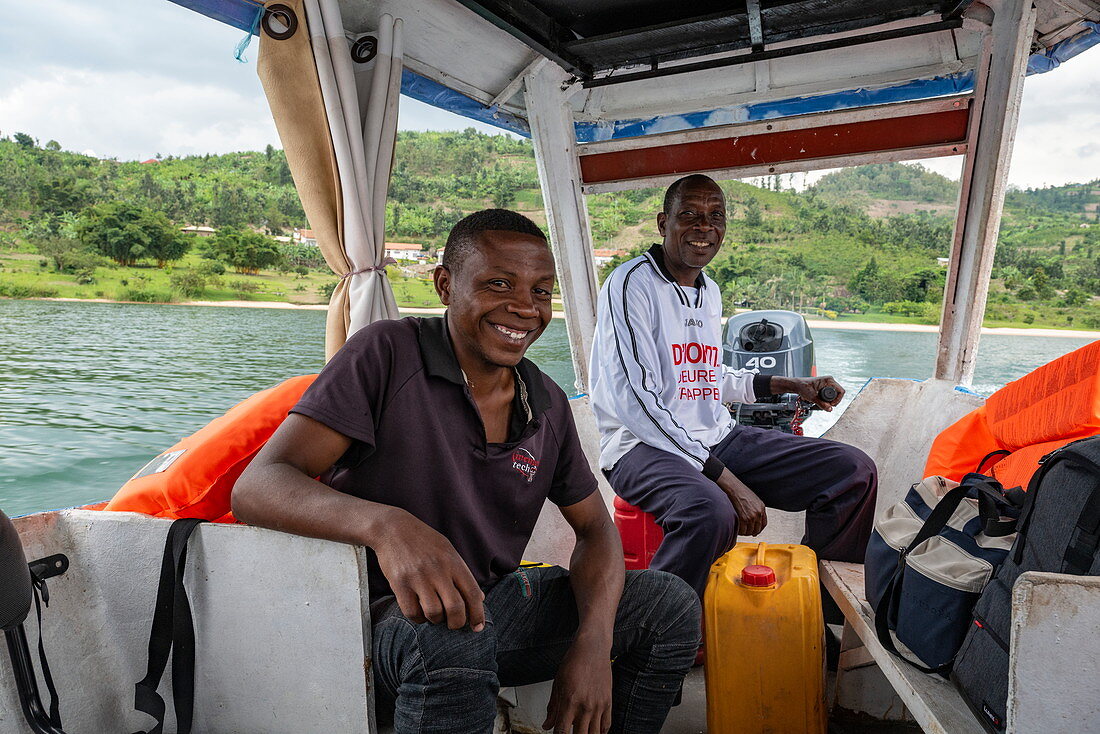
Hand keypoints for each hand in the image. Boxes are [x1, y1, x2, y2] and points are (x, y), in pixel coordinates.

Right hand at [372, 510, 484, 630]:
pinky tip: (419, 612)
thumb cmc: (424, 541)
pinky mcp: (400, 584)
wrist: (393, 528)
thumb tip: (479, 598)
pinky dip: (418, 618)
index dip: (477, 614)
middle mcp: (438, 570)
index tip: (478, 627)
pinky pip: (412, 612)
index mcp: (453, 562)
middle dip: (457, 623)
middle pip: (455, 608)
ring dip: (436, 620)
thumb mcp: (448, 551)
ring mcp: (418, 577)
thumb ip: (463, 574)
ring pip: (434, 613)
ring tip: (434, 613)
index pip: (472, 593)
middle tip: (454, 624)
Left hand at [543, 639, 612, 733]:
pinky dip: (601, 732)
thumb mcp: (557, 684)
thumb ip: (552, 708)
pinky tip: (595, 731)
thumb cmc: (574, 661)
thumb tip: (547, 724)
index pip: (562, 731)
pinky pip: (606, 725)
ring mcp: (598, 705)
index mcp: (569, 701)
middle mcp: (585, 706)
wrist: (592, 648)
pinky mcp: (608, 702)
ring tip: (581, 732)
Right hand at [717, 470, 767, 535]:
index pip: (764, 524)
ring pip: (750, 531)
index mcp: (762, 508)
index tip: (755, 531)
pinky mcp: (743, 518)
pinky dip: (740, 532)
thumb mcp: (754, 499)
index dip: (759, 529)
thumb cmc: (741, 492)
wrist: (734, 488)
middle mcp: (758, 513)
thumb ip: (757, 509)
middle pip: (757, 529)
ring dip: (745, 532)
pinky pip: (743, 530)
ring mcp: (751, 516)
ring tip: (741, 531)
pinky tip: (737, 530)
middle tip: (747, 532)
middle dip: (752, 532)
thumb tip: (755, 518)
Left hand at [775, 376, 843, 410]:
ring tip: (822, 403)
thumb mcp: (812, 397)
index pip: (841, 391)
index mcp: (829, 380)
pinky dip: (827, 400)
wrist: (796, 385)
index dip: (838, 400)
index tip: (831, 405)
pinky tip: (821, 402)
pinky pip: (830, 395)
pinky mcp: (825, 387)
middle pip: (838, 394)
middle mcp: (830, 381)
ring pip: (834, 395)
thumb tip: (830, 409)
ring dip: (829, 401)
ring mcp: (828, 384)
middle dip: (833, 401)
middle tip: (826, 405)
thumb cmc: (803, 387)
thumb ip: (821, 404)